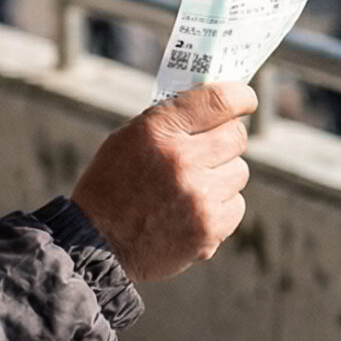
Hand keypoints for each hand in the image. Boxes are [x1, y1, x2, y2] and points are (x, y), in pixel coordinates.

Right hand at [69, 83, 254, 281]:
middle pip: (236, 136)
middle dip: (226, 139)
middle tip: (210, 147)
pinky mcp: (210, 228)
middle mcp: (182, 161)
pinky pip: (236, 204)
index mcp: (157, 132)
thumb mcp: (127, 139)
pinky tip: (190, 211)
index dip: (240, 96)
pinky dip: (219, 206)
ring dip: (221, 175)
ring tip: (190, 186)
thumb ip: (170, 122)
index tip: (244, 101)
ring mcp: (199, 197)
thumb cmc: (111, 185)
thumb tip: (217, 108)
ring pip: (239, 171)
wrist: (96, 243)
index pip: (219, 100)